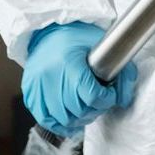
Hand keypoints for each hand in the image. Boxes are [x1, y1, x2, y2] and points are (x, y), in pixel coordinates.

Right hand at [21, 21, 137, 135]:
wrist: (49, 30)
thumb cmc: (77, 36)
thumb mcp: (102, 45)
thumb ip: (121, 69)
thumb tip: (124, 98)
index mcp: (69, 62)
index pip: (91, 95)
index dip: (106, 99)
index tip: (110, 94)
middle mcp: (50, 76)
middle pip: (78, 109)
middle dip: (95, 109)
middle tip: (101, 102)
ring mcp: (37, 87)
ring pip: (63, 118)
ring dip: (80, 119)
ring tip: (89, 110)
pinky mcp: (30, 94)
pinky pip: (45, 119)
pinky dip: (60, 125)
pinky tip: (71, 122)